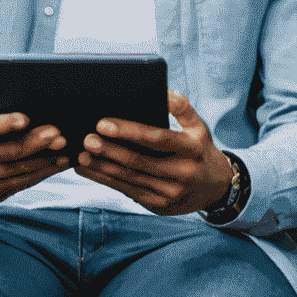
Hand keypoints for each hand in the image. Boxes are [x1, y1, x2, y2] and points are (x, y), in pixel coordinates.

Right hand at [0, 98, 70, 210]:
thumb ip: (3, 109)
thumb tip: (37, 104)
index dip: (5, 124)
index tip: (26, 119)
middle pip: (7, 152)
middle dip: (35, 144)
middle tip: (58, 135)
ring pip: (16, 171)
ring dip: (44, 161)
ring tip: (64, 151)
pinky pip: (20, 184)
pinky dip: (42, 173)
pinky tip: (58, 164)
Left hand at [77, 91, 232, 215]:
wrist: (215, 189)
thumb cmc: (199, 150)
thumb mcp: (198, 126)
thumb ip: (181, 107)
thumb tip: (162, 90)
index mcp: (191, 149)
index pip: (156, 138)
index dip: (128, 131)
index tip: (102, 123)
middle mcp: (182, 173)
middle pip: (138, 161)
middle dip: (109, 150)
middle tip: (86, 139)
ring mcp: (170, 193)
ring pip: (129, 179)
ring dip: (102, 168)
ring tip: (81, 156)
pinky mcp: (159, 206)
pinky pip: (128, 192)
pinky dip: (106, 180)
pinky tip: (89, 170)